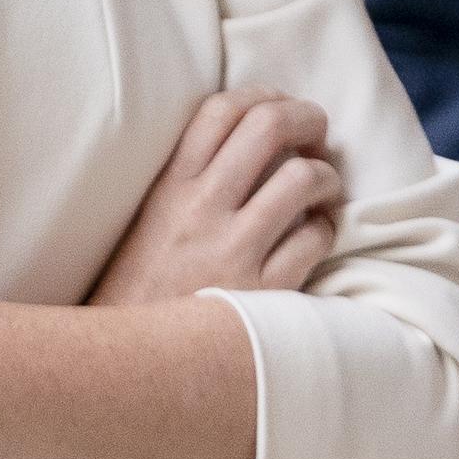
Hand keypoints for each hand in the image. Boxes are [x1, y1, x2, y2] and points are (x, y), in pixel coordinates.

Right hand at [90, 89, 341, 306]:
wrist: (132, 364)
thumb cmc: (145, 290)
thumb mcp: (150, 221)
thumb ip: (190, 181)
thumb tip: (249, 139)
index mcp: (169, 187)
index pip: (220, 109)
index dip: (262, 94)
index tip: (278, 106)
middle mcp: (200, 209)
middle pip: (268, 126)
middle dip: (307, 117)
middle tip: (317, 132)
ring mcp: (232, 249)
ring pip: (302, 178)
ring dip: (325, 175)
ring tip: (322, 188)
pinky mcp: (262, 292)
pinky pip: (314, 239)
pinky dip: (325, 229)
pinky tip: (315, 234)